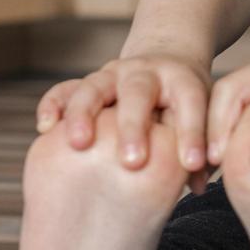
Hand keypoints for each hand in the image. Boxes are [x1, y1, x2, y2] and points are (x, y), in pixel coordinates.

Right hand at [34, 55, 214, 195]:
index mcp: (181, 81)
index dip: (192, 134)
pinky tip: (46, 129)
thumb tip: (201, 187)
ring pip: (94, 88)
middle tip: (132, 163)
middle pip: (138, 94)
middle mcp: (145, 73)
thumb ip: (201, 150)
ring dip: (84, 115)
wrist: (165, 62)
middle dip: (133, 127)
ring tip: (79, 145)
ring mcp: (113, 75)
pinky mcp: (87, 82)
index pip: (190, 105)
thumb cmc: (186, 104)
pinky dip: (53, 105)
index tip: (192, 165)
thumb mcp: (203, 117)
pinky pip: (64, 90)